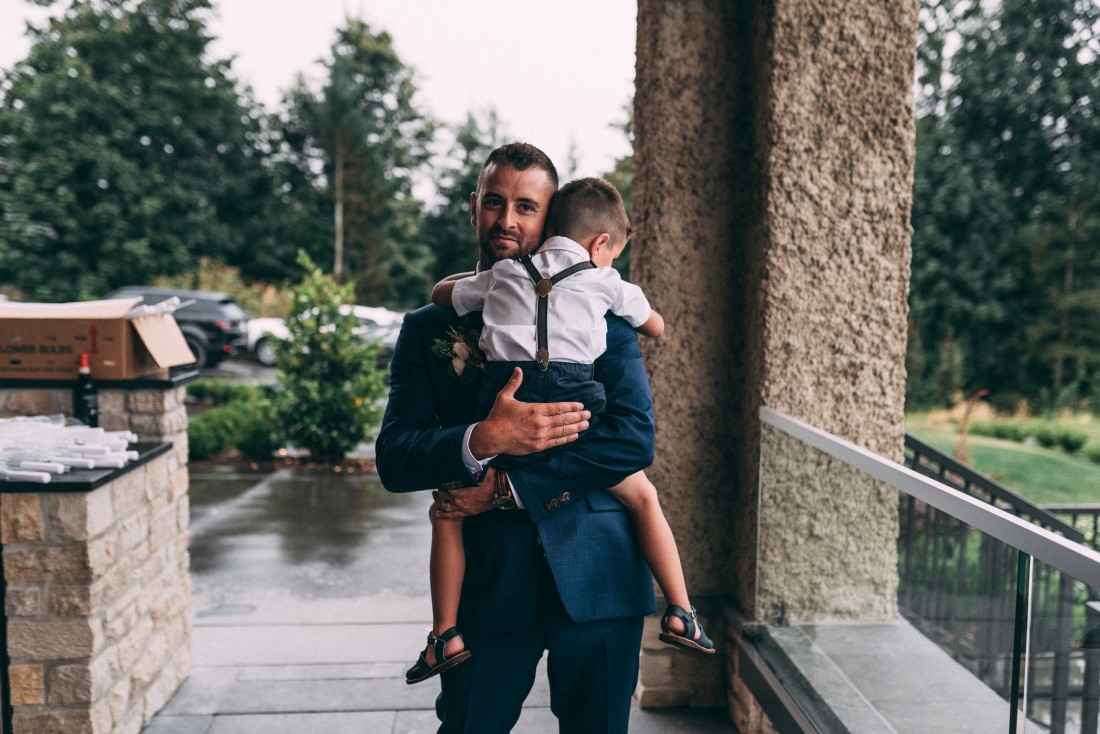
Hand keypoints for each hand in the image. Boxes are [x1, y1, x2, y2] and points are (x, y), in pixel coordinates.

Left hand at [434, 468, 497, 517]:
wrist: (501, 492)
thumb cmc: (491, 479)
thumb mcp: (479, 468)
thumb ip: (469, 464)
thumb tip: (465, 454)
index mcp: (459, 488)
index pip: (444, 485)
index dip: (441, 482)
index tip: (440, 479)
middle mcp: (458, 499)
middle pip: (442, 495)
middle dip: (439, 490)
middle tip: (438, 487)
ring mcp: (462, 507)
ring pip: (444, 505)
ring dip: (438, 501)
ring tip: (435, 497)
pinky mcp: (467, 512)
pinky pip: (452, 515)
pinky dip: (443, 514)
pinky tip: (437, 513)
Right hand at [468, 367, 590, 458]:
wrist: (491, 437)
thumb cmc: (498, 416)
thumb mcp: (504, 397)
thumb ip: (514, 383)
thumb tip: (518, 369)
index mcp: (535, 410)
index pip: (558, 407)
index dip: (571, 406)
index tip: (581, 406)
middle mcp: (540, 423)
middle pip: (564, 419)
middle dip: (578, 416)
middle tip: (589, 414)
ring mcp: (540, 436)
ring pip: (562, 431)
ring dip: (576, 427)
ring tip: (586, 424)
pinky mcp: (538, 446)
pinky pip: (556, 442)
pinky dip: (566, 439)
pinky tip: (574, 436)